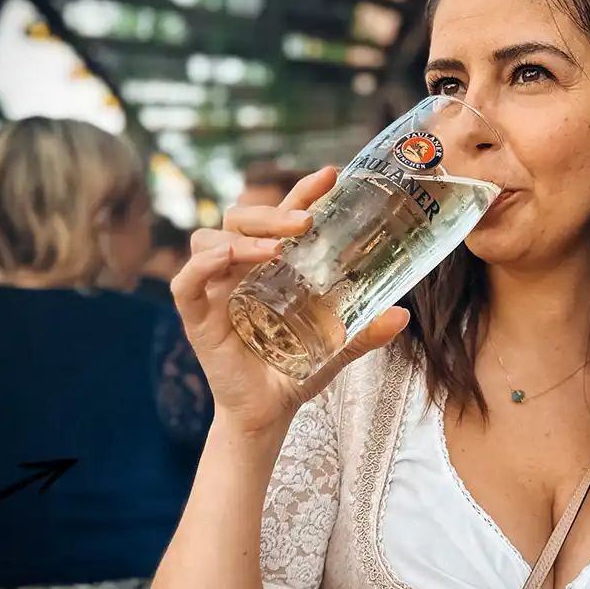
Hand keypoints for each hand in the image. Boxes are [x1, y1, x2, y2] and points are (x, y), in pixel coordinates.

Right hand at [173, 166, 409, 436]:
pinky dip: (202, 266)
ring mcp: (213, 291)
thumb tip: (403, 314)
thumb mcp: (337, 346)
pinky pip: (186, 282)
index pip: (280, 217)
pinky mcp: (196, 316)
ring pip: (208, 239)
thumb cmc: (294, 372)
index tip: (330, 175)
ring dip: (243, 238)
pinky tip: (226, 259)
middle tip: (305, 221)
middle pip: (240, 219)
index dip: (301, 192)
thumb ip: (365, 330)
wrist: (268, 414)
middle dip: (271, 212)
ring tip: (275, 250)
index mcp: (268, 266)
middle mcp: (237, 270)